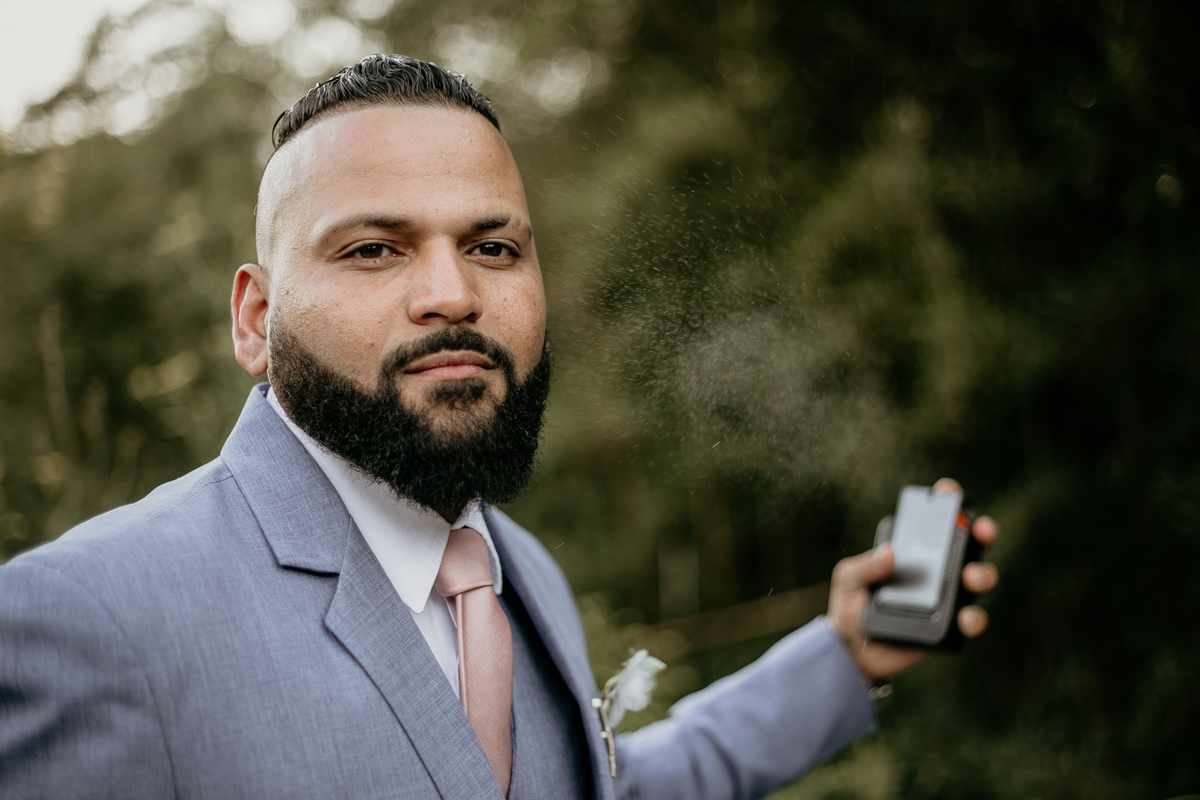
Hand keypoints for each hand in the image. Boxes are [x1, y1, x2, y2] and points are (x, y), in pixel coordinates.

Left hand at [826, 478, 999, 680]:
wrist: (852, 650)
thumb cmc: (849, 606)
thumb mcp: (846, 580)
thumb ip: (862, 566)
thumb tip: (889, 554)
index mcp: (913, 551)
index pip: (935, 521)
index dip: (948, 502)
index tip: (950, 492)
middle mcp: (936, 570)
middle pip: (969, 545)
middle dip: (982, 532)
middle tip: (981, 530)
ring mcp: (947, 597)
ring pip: (978, 579)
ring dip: (983, 573)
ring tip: (971, 576)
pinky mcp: (949, 627)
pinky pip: (971, 620)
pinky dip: (974, 618)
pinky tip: (965, 617)